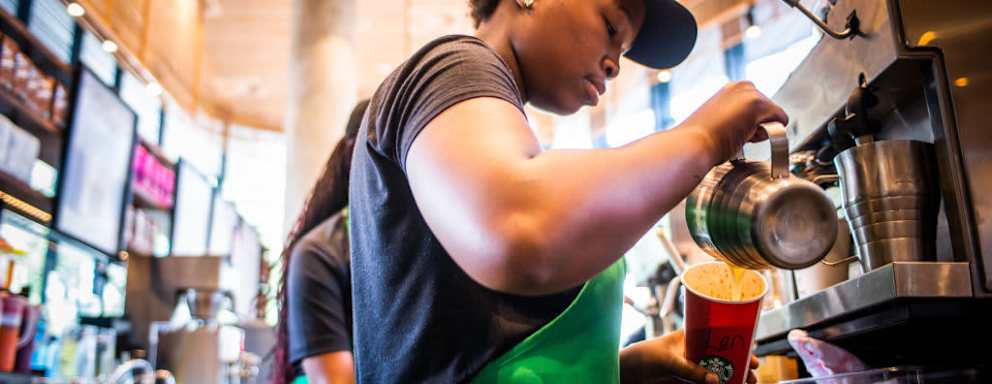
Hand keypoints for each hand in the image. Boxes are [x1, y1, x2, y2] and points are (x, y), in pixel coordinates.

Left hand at [620, 330, 759, 383]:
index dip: (738, 343)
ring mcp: (693, 367)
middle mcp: (695, 350)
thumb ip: (690, 370)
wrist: (627, 373)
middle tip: (753, 373)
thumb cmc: (643, 356)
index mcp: (692, 336)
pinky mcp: (687, 382)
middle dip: (740, 364)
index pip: (720, 335)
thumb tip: (716, 382)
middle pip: (724, 355)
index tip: (752, 354)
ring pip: (718, 372)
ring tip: (747, 383)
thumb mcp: (668, 360)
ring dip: (733, 377)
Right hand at [681, 81, 788, 165]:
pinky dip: (773, 132)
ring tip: (737, 136)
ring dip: (760, 130)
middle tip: (733, 135)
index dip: (747, 124)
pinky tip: (747, 137)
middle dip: (756, 125)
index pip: (755, 109)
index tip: (731, 131)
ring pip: (773, 115)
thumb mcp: (717, 122)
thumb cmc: (698, 140)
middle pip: (767, 110)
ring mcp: (750, 93)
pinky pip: (781, 120)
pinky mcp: (759, 104)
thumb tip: (746, 128)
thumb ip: (733, 120)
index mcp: (730, 90)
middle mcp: (741, 86)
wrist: (691, 145)